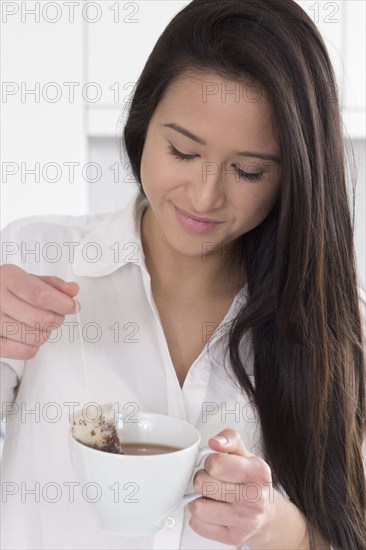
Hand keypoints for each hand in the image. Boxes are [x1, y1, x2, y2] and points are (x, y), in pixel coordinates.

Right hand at [0, 264, 79, 359]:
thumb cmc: (4, 288)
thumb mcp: (26, 278)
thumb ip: (52, 284)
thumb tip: (72, 290)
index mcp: (7, 280)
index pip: (41, 296)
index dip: (63, 303)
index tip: (71, 306)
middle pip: (42, 319)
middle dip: (58, 318)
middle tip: (56, 313)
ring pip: (37, 338)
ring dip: (46, 332)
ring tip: (39, 323)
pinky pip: (25, 352)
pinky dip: (34, 345)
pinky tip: (29, 334)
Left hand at [188, 428, 273, 546]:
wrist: (267, 513)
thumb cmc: (251, 480)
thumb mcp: (244, 453)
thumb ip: (228, 439)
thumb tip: (214, 442)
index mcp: (258, 472)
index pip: (216, 464)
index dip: (210, 461)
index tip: (215, 464)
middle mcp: (255, 498)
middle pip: (202, 484)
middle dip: (202, 479)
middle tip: (212, 480)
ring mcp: (245, 521)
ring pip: (197, 506)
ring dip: (199, 499)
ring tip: (212, 496)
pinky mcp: (233, 538)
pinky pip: (197, 524)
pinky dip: (200, 517)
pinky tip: (213, 511)